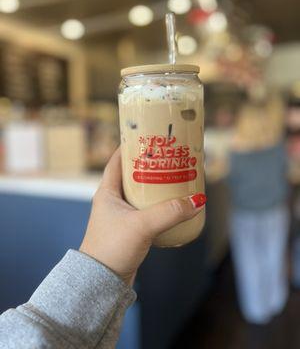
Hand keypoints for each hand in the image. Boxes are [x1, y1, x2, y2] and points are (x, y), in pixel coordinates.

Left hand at [80, 148, 205, 285]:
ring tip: (175, 178)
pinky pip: (145, 210)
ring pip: (140, 194)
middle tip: (168, 158)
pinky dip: (158, 205)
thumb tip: (196, 201)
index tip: (147, 137)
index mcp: (107, 192)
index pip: (116, 161)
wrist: (101, 281)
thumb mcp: (142, 226)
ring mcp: (121, 215)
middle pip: (132, 175)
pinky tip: (172, 205)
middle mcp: (112, 200)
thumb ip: (169, 213)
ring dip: (156, 187)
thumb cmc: (111, 248)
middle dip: (150, 166)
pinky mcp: (129, 229)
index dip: (129, 147)